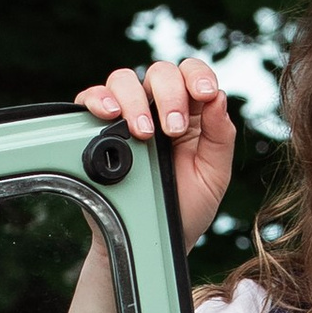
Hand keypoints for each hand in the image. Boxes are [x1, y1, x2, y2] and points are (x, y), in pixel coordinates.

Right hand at [78, 56, 235, 248]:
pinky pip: (91, 99)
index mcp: (191, 112)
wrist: (151, 239)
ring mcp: (126, 115)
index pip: (192, 74)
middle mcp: (157, 107)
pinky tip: (109, 115)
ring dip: (134, 100)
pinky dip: (98, 100)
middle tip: (173, 130)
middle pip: (160, 73)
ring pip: (124, 80)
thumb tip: (219, 98)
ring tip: (143, 133)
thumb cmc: (185, 207)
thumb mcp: (213, 175)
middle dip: (170, 96)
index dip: (198, 76)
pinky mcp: (97, 128)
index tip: (205, 95)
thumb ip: (221, 137)